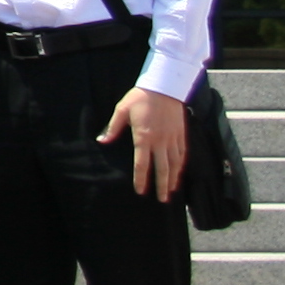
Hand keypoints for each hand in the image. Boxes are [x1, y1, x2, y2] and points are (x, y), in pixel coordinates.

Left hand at [103, 83, 191, 199]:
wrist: (165, 85)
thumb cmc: (141, 97)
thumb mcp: (122, 110)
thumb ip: (113, 128)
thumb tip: (101, 141)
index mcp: (144, 137)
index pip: (142, 164)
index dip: (141, 179)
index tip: (140, 191)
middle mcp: (160, 141)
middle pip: (162, 169)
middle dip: (161, 186)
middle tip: (160, 199)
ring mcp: (172, 138)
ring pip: (174, 164)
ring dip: (173, 179)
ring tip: (171, 191)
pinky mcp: (181, 134)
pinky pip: (182, 154)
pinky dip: (181, 166)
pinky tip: (179, 173)